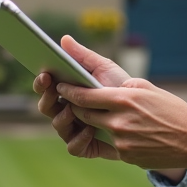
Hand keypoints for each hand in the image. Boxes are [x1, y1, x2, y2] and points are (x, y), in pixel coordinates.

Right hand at [34, 35, 127, 159]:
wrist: (145, 113)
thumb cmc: (121, 87)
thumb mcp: (104, 68)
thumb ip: (84, 56)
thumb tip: (64, 39)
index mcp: (68, 90)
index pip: (46, 86)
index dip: (41, 81)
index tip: (45, 75)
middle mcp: (67, 109)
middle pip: (46, 107)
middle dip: (46, 98)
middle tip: (55, 90)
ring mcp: (75, 128)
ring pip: (57, 125)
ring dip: (62, 117)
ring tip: (72, 109)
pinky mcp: (86, 146)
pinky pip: (74, 146)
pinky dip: (79, 138)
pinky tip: (89, 130)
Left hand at [35, 36, 186, 171]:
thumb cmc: (171, 109)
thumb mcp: (147, 87)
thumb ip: (121, 84)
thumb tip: (98, 82)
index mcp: (124, 99)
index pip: (84, 96)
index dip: (68, 91)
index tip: (60, 87)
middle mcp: (118, 121)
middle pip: (83, 114)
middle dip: (74, 107)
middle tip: (70, 100)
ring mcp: (121, 141)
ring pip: (93, 129)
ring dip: (88, 122)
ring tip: (89, 114)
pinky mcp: (125, 156)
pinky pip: (108, 144)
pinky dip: (107, 135)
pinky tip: (113, 129)